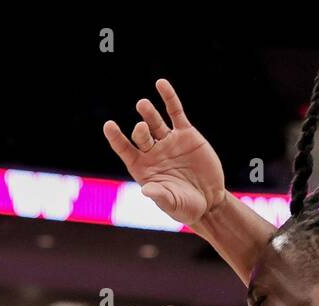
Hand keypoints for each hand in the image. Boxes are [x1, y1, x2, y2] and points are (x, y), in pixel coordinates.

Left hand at [103, 79, 225, 226]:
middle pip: (141, 135)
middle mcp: (152, 152)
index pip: (124, 149)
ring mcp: (169, 141)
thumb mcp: (172, 204)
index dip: (116, 137)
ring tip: (142, 104)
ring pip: (155, 121)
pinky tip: (161, 84)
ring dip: (148, 112)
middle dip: (140, 130)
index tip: (108, 125)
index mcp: (143, 168)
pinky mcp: (186, 135)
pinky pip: (175, 113)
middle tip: (142, 128)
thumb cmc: (186, 207)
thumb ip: (160, 196)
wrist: (210, 201)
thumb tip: (146, 190)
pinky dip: (169, 98)